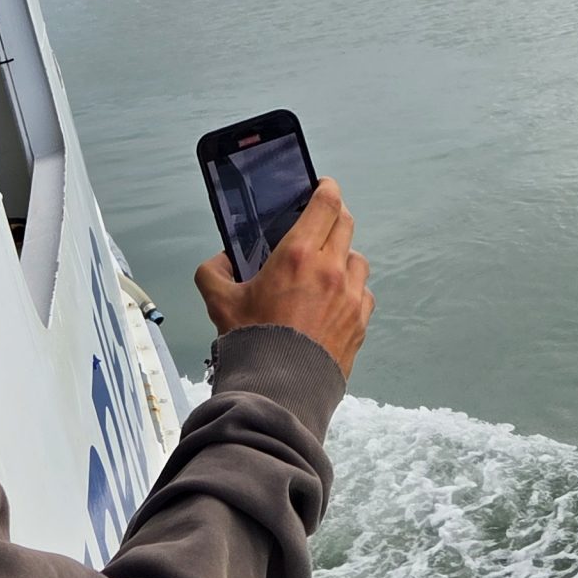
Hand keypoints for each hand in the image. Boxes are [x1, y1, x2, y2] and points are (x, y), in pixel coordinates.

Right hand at [195, 178, 373, 378]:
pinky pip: (364, 294)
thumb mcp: (220, 303)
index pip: (326, 203)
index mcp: (298, 255)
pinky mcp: (360, 322)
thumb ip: (213, 273)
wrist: (280, 391)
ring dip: (344, 257)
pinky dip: (353, 291)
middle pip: (346, 224)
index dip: (327, 189)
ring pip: (357, 259)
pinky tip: (335, 301)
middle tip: (321, 222)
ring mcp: (351, 296)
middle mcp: (330, 270)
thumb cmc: (253, 346)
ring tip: (325, 269)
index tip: (322, 186)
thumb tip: (220, 261)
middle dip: (334, 217)